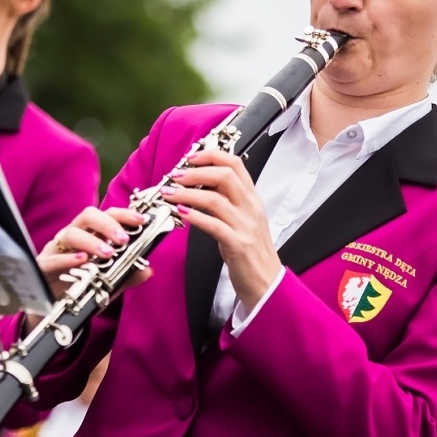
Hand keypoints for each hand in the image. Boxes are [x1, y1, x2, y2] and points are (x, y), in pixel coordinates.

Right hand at [37, 207, 152, 295]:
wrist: (52, 306)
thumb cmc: (81, 286)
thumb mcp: (109, 282)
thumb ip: (127, 275)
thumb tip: (147, 270)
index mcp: (91, 234)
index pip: (107, 215)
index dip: (124, 214)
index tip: (142, 221)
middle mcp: (73, 236)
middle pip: (88, 216)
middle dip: (108, 224)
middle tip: (123, 239)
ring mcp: (56, 249)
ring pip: (70, 234)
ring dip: (91, 241)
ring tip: (108, 254)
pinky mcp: (43, 266)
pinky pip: (52, 259)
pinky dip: (67, 259)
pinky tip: (81, 262)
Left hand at [162, 149, 280, 308]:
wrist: (266, 281)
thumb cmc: (250, 251)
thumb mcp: (242, 218)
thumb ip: (226, 199)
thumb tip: (200, 183)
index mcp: (252, 198)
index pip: (235, 164)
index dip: (211, 156)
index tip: (190, 157)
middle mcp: (251, 208)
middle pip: (225, 176)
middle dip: (195, 172)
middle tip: (175, 175)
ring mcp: (246, 226)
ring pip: (215, 199)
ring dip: (187, 194)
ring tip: (169, 194)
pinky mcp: (238, 244)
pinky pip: (214, 225)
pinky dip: (195, 217)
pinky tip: (181, 213)